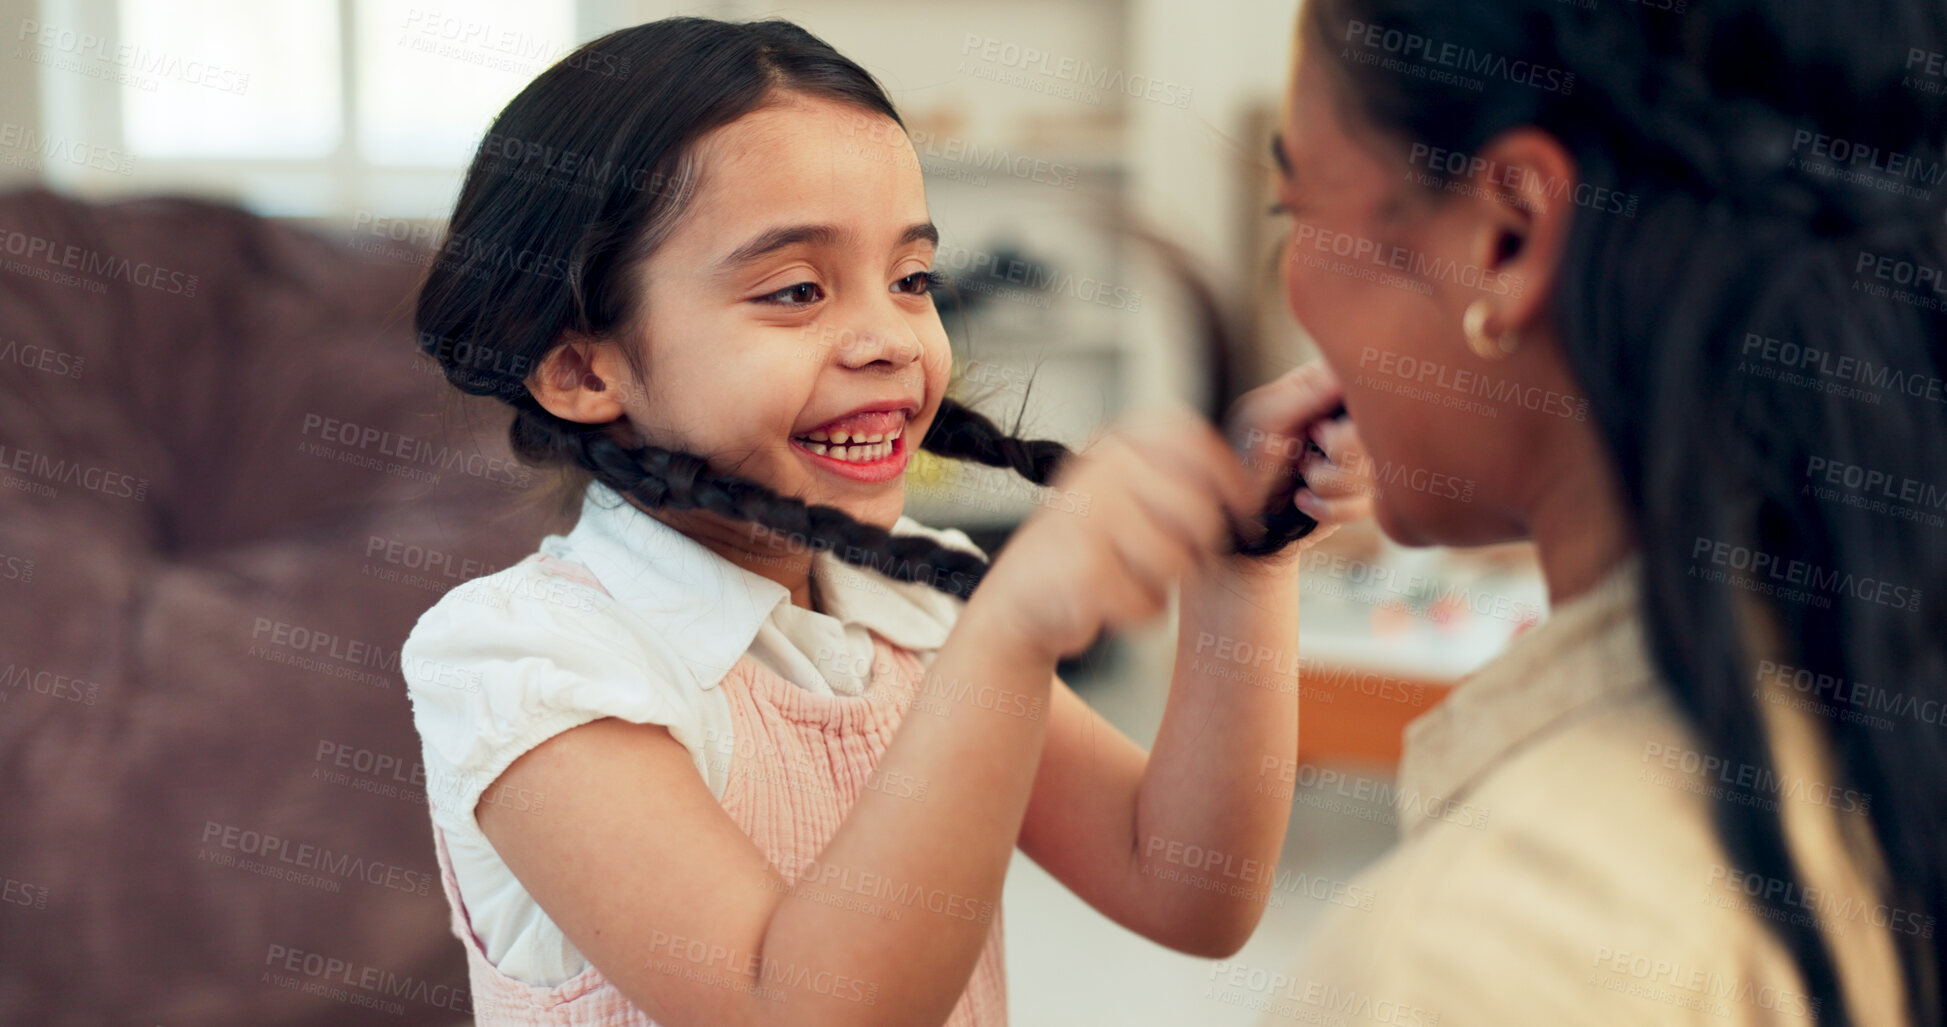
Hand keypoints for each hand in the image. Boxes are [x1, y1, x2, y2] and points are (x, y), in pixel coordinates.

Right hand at [975, 403, 1253, 661]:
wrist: (1018, 601)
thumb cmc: (1089, 551)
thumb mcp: (1129, 498)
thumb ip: (1181, 483)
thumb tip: (1259, 482)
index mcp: (1117, 445)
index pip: (1195, 442)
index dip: (1233, 479)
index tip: (1246, 510)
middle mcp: (1101, 468)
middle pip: (1199, 513)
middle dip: (1194, 551)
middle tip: (1160, 564)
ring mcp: (1089, 515)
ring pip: (1178, 562)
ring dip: (1161, 587)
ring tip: (1124, 579)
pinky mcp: (1083, 566)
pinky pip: (1149, 602)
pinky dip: (1137, 615)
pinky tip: (1106, 605)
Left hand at [1224, 361, 1373, 555]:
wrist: (1237, 505)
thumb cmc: (1245, 450)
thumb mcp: (1265, 415)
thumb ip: (1306, 394)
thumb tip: (1345, 374)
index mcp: (1335, 389)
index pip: (1373, 390)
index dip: (1357, 414)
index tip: (1318, 428)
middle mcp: (1356, 423)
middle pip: (1380, 438)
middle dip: (1338, 452)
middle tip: (1306, 449)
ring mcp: (1363, 461)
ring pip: (1372, 475)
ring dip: (1323, 481)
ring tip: (1300, 471)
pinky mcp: (1361, 497)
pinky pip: (1361, 507)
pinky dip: (1325, 507)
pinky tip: (1303, 499)